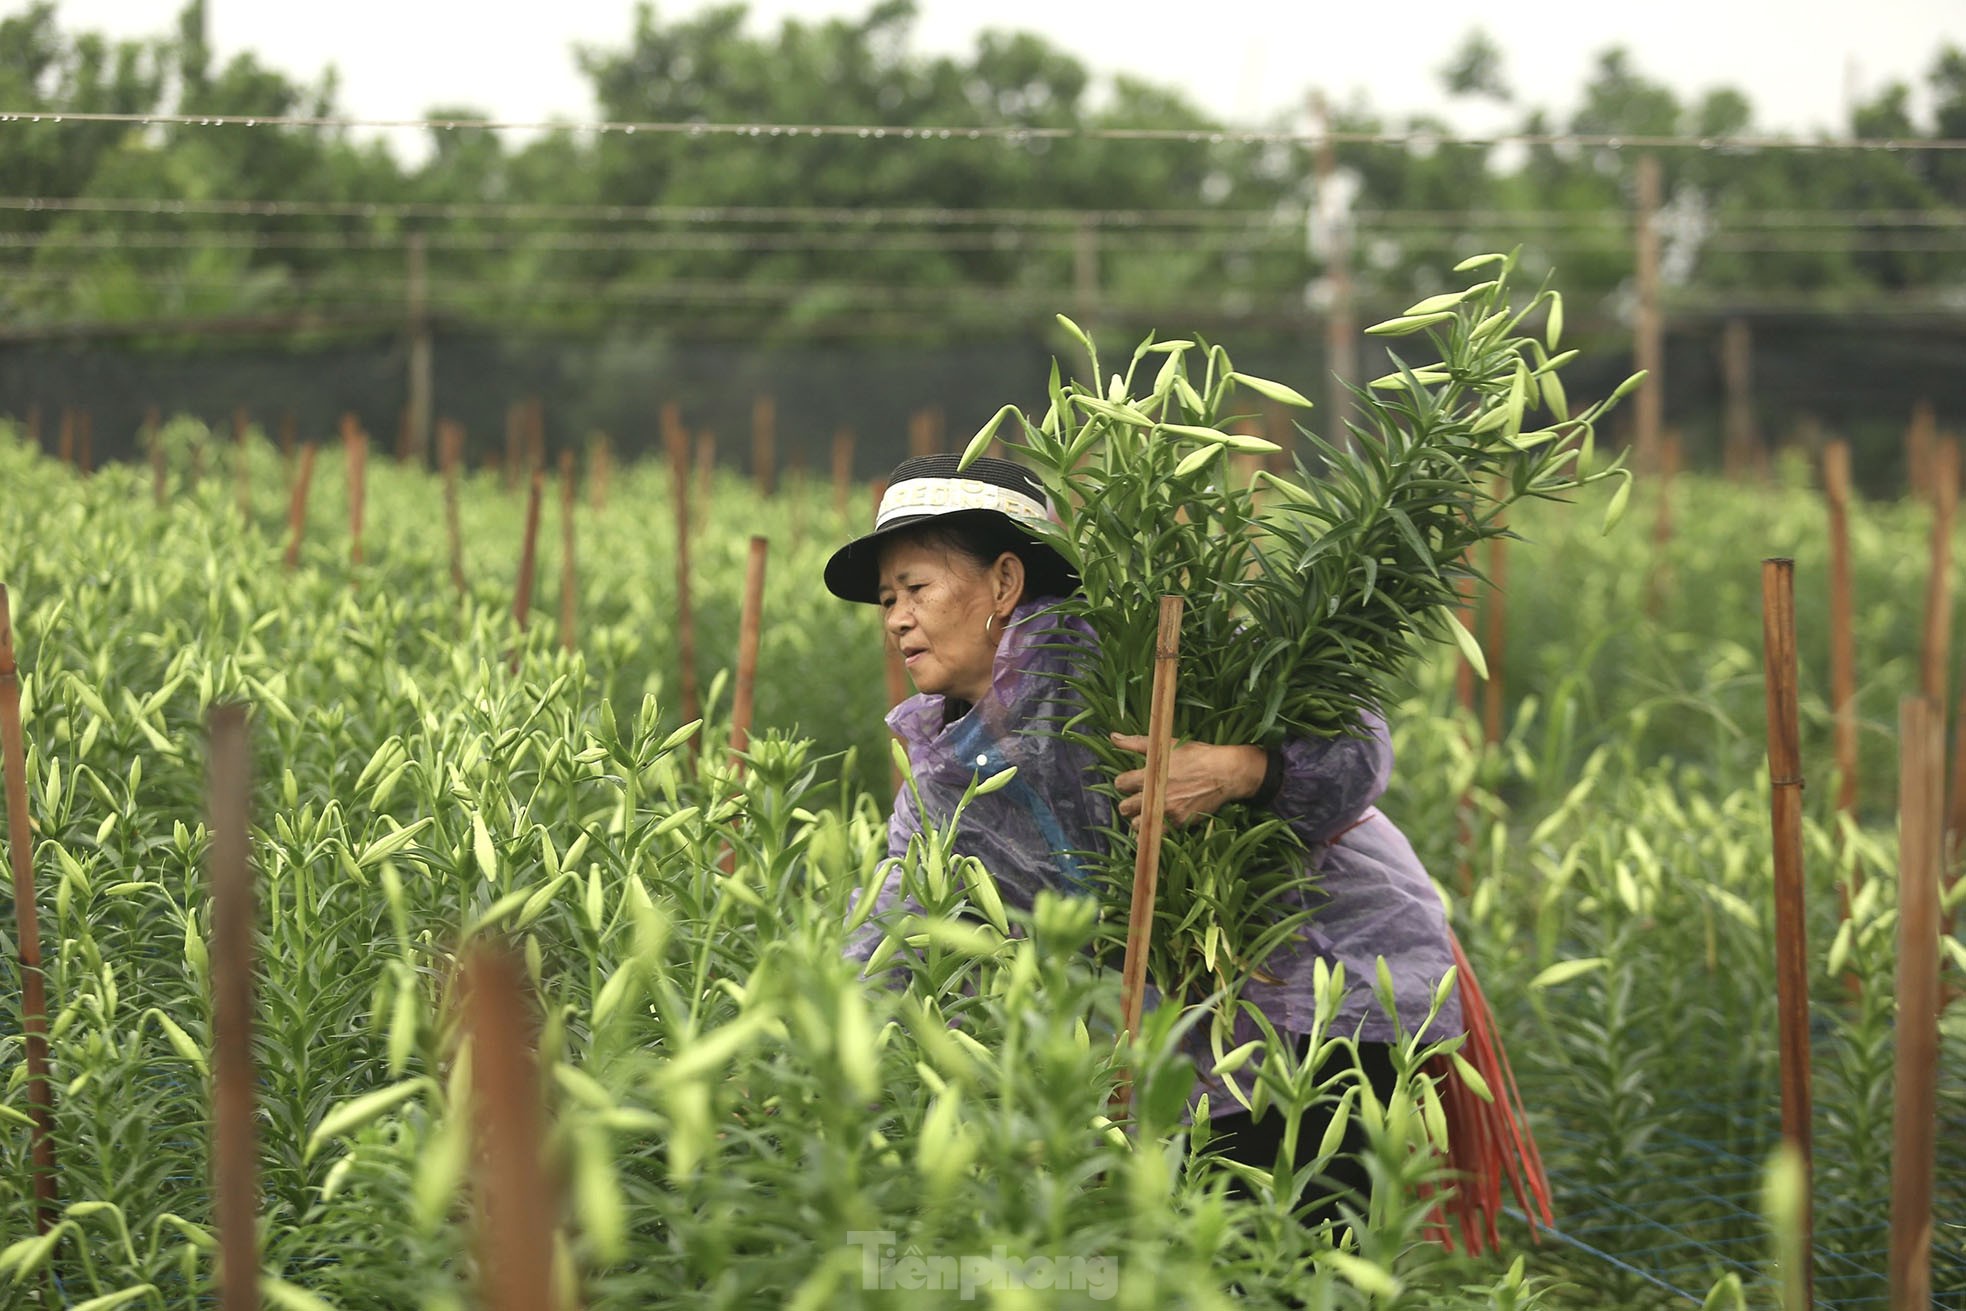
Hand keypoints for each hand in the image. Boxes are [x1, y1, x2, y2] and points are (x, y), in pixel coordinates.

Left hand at [1110, 733, 1266, 828]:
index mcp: (1149, 775)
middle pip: (1125, 808)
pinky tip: (1156, 825)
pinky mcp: (1179, 822)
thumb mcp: (1166, 745)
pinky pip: (1156, 835)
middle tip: (1136, 800)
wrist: (1225, 773)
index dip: (1122, 783)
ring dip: (1139, 820)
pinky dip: (1153, 832)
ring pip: (1138, 825)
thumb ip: (1136, 743)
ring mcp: (1167, 811)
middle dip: (1127, 804)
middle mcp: (1156, 795)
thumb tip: (1113, 737)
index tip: (1129, 782)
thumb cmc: (1196, 755)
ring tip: (1147, 812)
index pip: (1120, 784)